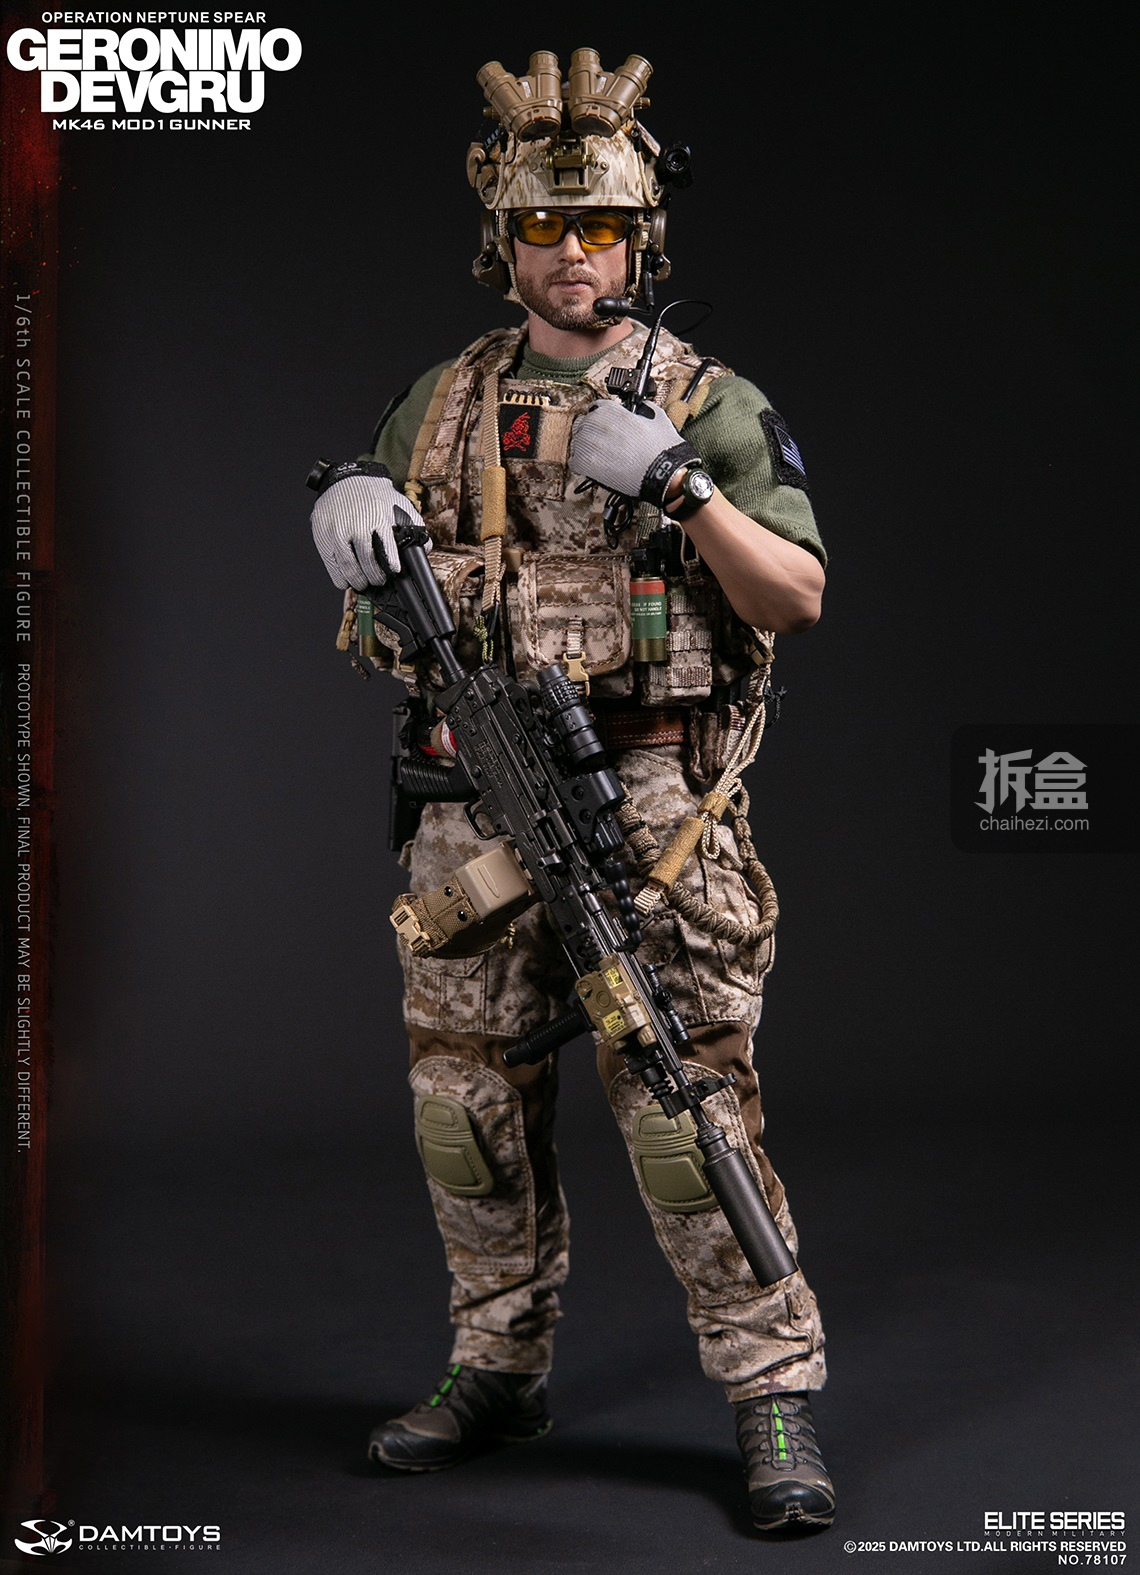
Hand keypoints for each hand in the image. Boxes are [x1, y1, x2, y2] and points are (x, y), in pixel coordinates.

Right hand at [311, 465, 424, 590]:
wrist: (347, 479)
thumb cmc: (375, 496)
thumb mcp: (398, 504)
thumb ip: (413, 526)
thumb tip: (425, 549)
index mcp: (378, 516)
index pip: (386, 545)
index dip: (391, 562)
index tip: (394, 571)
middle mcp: (356, 523)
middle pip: (366, 559)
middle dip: (374, 576)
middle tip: (378, 581)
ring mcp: (337, 529)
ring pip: (347, 564)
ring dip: (356, 579)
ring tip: (362, 584)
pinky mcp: (322, 533)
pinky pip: (330, 561)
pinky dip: (338, 575)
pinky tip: (345, 580)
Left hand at [569, 399, 700, 506]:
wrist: (662, 472)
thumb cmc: (662, 447)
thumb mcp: (658, 418)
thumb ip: (645, 409)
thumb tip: (642, 407)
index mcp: (612, 411)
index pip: (595, 408)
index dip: (600, 418)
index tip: (604, 427)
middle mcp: (598, 424)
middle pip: (582, 424)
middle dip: (591, 433)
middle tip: (602, 445)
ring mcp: (590, 444)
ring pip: (576, 442)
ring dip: (585, 449)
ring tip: (598, 457)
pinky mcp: (586, 464)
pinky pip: (574, 461)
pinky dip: (581, 465)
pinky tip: (593, 468)